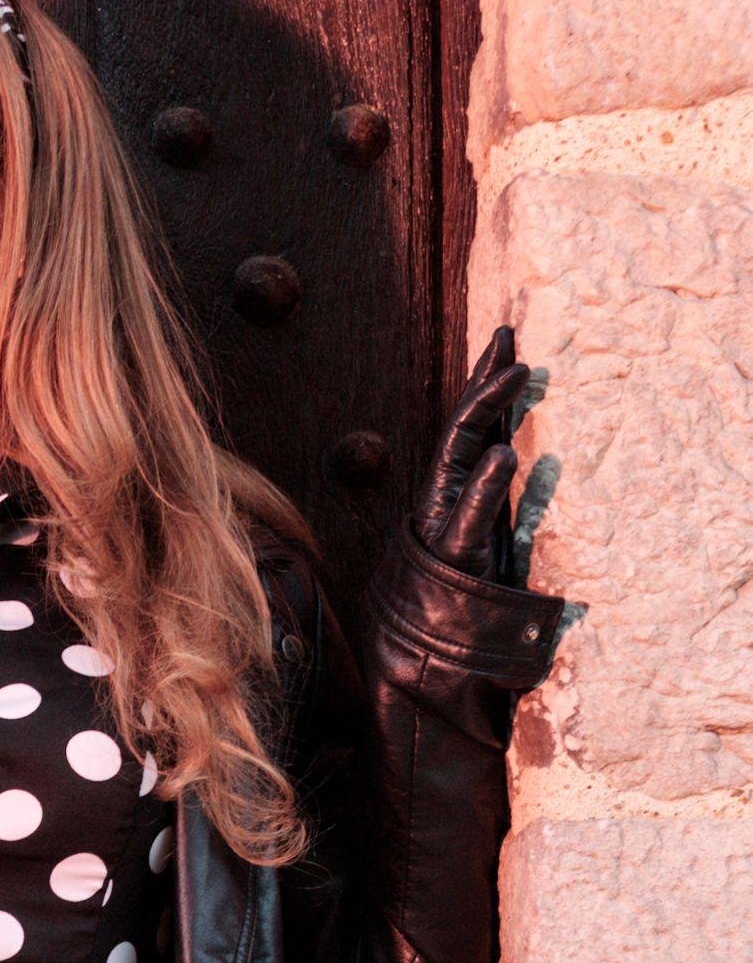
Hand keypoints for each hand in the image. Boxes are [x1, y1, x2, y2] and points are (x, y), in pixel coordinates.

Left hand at [411, 324, 532, 584]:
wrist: (441, 629)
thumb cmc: (449, 591)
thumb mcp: (464, 546)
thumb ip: (480, 501)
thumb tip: (502, 449)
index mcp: (443, 486)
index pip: (466, 426)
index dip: (490, 395)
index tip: (520, 367)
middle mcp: (452, 482)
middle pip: (467, 416)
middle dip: (486, 375)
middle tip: (505, 333)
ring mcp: (467, 492)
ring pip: (481, 430)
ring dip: (494, 394)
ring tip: (511, 358)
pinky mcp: (485, 506)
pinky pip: (493, 453)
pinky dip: (505, 426)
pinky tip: (516, 413)